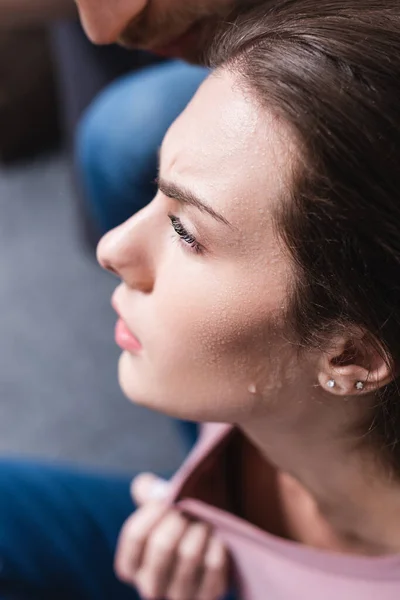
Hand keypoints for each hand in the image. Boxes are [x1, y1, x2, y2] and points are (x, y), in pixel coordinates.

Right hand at [115, 472, 228, 599]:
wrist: (209, 547)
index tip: (165, 501)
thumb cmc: (178, 525)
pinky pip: (213, 566)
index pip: (134, 536)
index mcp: (131, 566)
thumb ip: (149, 493)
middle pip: (162, 546)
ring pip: (189, 555)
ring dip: (200, 530)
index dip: (152, 512)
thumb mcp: (160, 508)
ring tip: (205, 521)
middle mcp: (150, 586)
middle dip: (179, 520)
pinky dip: (217, 545)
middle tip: (188, 509)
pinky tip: (219, 538)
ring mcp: (179, 595)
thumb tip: (145, 484)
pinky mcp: (207, 597)